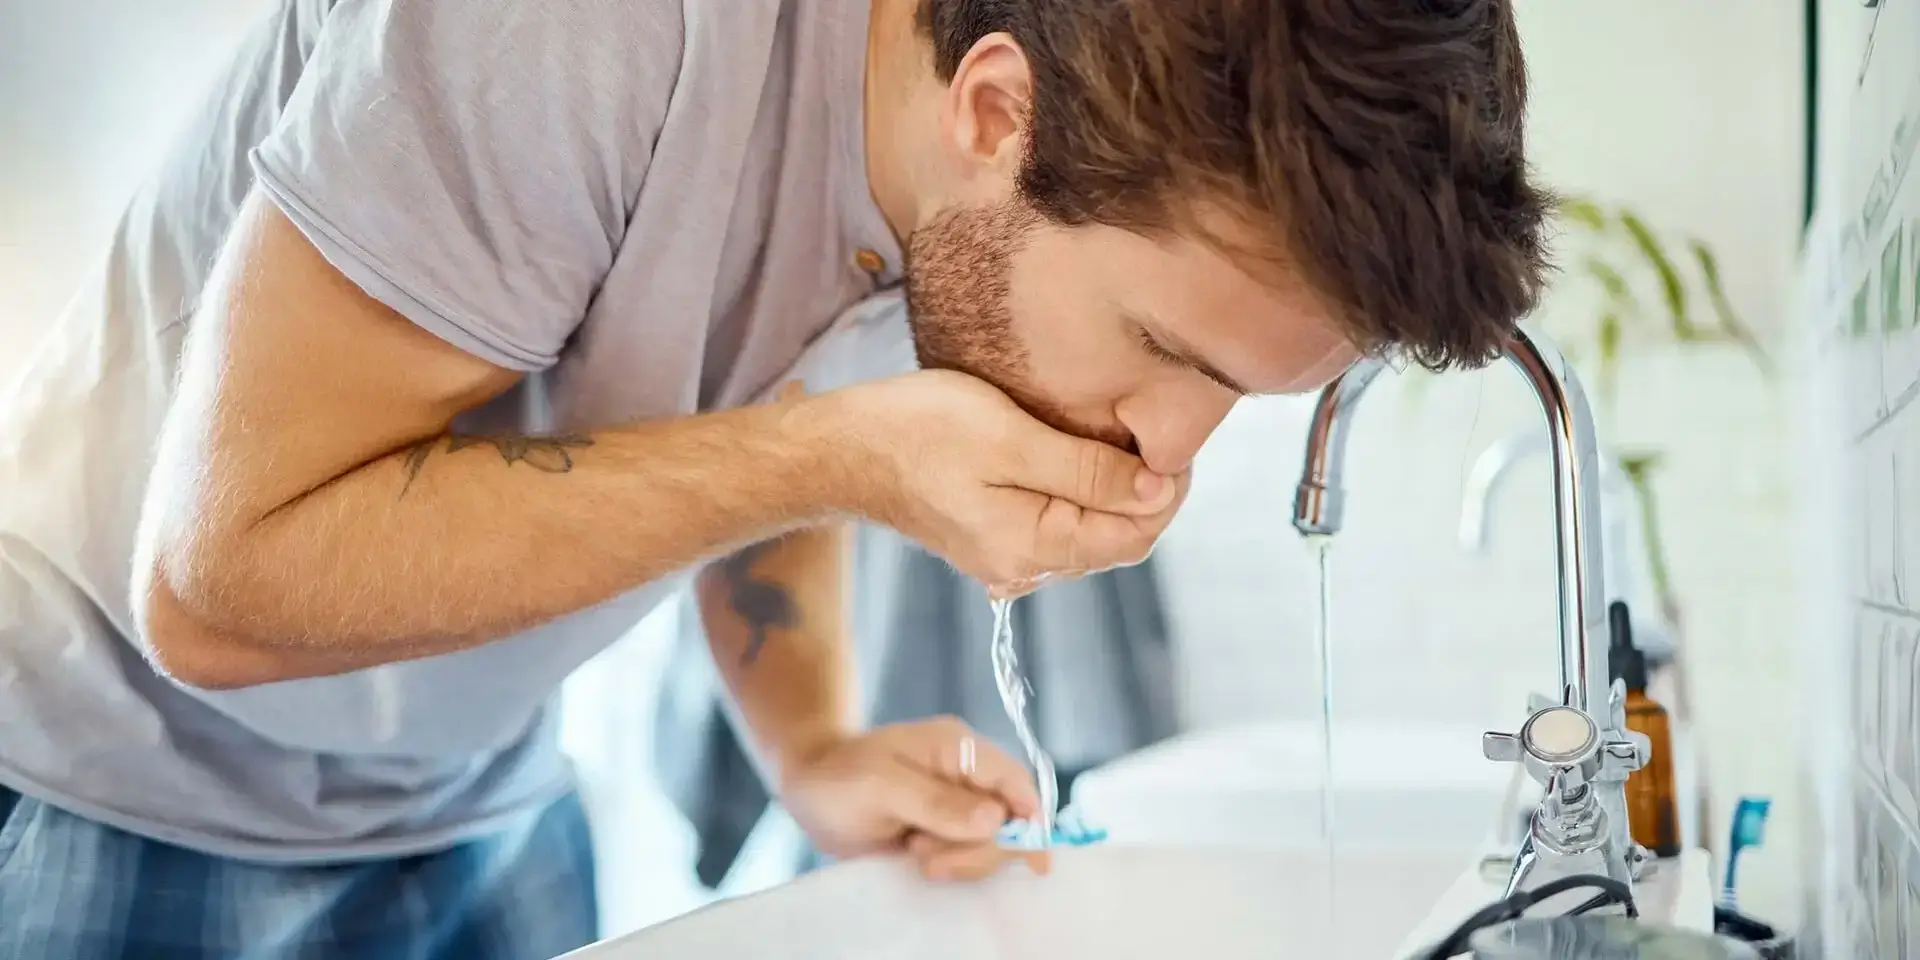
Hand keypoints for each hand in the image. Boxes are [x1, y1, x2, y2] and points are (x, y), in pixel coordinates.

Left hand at [778, 716, 1050, 881]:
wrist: (809, 787)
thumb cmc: (839, 775)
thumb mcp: (879, 785)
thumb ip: (935, 802)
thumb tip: (995, 819)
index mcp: (960, 748)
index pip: (1015, 782)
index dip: (1031, 819)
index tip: (1032, 859)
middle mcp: (968, 776)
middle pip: (1009, 822)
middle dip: (975, 848)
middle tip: (925, 857)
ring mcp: (959, 806)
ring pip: (991, 844)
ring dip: (959, 859)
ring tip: (912, 850)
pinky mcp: (947, 832)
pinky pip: (970, 855)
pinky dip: (953, 866)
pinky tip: (921, 861)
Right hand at [811, 370, 1186, 597]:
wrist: (842, 447)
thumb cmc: (918, 431)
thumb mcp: (1010, 440)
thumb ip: (1088, 471)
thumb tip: (1159, 491)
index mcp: (1033, 548)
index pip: (1135, 536)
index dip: (1167, 492)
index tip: (1172, 441)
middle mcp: (1023, 566)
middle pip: (1116, 538)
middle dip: (1146, 491)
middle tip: (1152, 430)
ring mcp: (1004, 556)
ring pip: (1089, 530)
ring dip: (1114, 490)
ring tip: (1118, 435)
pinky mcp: (990, 536)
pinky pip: (1057, 522)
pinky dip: (1079, 492)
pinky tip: (1073, 452)